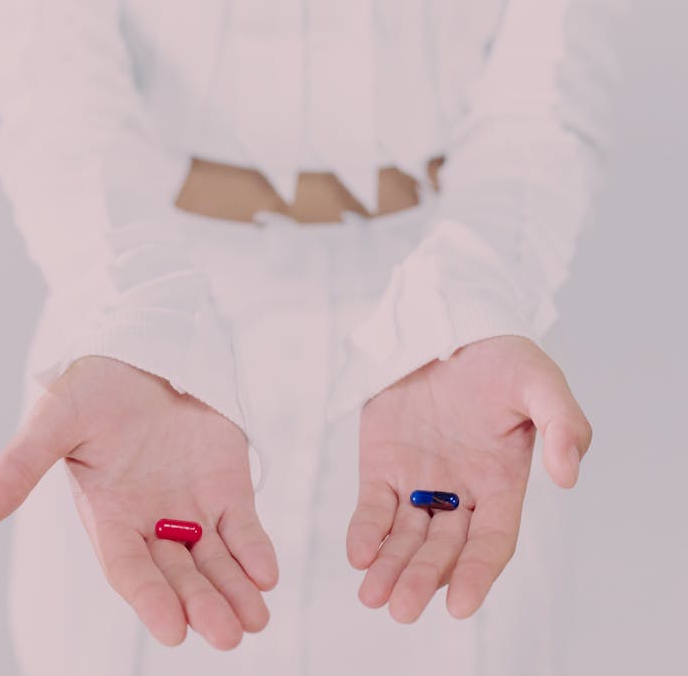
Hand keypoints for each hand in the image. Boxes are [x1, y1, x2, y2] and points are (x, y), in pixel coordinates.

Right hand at [0, 355, 278, 649]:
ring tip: (253, 621)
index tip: (171, 631)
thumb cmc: (93, 386)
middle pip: (177, 575)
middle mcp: (151, 521)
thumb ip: (20, 466)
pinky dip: (254, 551)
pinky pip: (243, 527)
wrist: (144, 346)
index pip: (129, 568)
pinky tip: (266, 576)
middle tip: (226, 636)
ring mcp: (191, 505)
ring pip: (214, 562)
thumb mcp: (54, 420)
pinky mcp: (225, 485)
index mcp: (109, 516)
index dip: (149, 599)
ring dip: (233, 591)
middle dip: (201, 605)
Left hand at [346, 334, 591, 621]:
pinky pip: (373, 506)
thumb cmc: (501, 356)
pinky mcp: (382, 463)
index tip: (460, 606)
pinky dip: (365, 532)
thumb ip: (564, 423)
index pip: (491, 542)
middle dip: (423, 579)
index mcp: (501, 483)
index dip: (477, 574)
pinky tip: (359, 554)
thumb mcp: (540, 380)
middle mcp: (460, 492)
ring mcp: (419, 480)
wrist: (449, 318)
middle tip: (402, 608)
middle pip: (443, 550)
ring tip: (374, 597)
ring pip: (405, 538)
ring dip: (391, 568)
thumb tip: (568, 474)